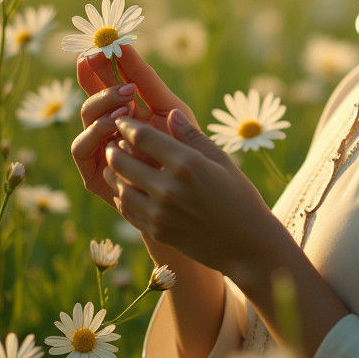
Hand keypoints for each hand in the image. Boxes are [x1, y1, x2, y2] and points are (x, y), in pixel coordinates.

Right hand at [70, 45, 196, 204]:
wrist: (190, 204)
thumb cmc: (185, 155)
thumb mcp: (172, 112)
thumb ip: (149, 83)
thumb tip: (129, 49)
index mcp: (129, 109)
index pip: (112, 78)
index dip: (107, 60)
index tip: (107, 41)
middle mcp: (109, 126)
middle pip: (92, 93)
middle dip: (94, 74)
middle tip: (102, 59)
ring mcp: (99, 148)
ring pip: (85, 117)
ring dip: (101, 104)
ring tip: (125, 99)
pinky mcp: (93, 173)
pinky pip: (82, 148)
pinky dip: (95, 134)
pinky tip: (115, 126)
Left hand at [104, 109, 279, 278]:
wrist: (246, 244)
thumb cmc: (239, 196)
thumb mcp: (221, 160)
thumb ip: (192, 136)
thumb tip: (171, 113)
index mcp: (187, 164)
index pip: (143, 137)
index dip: (127, 126)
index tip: (123, 121)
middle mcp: (169, 188)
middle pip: (122, 161)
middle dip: (113, 148)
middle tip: (112, 142)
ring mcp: (160, 213)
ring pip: (120, 187)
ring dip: (113, 173)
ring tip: (115, 163)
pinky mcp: (156, 232)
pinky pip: (127, 210)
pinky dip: (121, 195)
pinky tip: (125, 187)